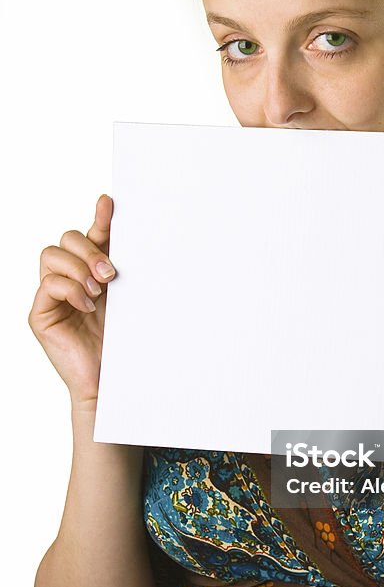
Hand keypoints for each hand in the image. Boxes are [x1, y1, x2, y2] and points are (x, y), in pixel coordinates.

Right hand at [27, 195, 116, 410]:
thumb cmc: (125, 344)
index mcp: (94, 272)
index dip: (99, 217)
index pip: (91, 235)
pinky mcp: (41, 314)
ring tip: (98, 291)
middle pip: (67, 238)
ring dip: (78, 267)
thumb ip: (127, 269)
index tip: (109, 203)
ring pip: (52, 255)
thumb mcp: (130, 298)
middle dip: (89, 249)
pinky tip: (87, 306)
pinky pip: (47, 284)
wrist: (114, 382)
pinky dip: (70, 290)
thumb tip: (139, 236)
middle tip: (110, 273)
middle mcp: (70, 279)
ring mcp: (52, 296)